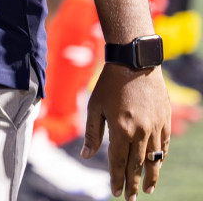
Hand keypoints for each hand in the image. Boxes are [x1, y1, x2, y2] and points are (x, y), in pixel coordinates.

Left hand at [82, 63, 169, 198]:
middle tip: (129, 198)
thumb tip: (87, 156)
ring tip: (147, 189)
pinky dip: (160, 157)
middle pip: (137, 164)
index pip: (119, 162)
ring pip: (154, 158)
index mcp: (121, 129)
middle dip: (132, 183)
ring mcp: (155, 127)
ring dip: (150, 175)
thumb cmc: (109, 84)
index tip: (115, 193)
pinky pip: (163, 145)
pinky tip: (156, 165)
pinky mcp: (164, 120)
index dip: (117, 178)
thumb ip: (92, 133)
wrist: (135, 63)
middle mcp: (140, 132)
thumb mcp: (94, 106)